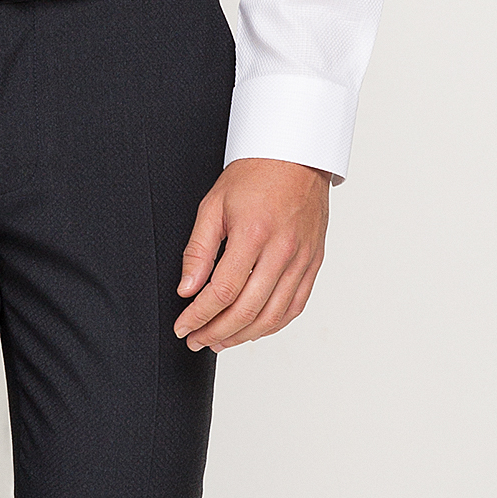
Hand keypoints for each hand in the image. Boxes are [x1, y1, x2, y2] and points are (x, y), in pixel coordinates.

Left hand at [174, 158, 330, 351]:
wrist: (296, 155)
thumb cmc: (254, 175)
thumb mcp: (213, 205)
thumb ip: (198, 250)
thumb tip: (187, 289)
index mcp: (253, 234)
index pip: (221, 291)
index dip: (198, 316)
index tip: (182, 326)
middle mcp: (282, 250)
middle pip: (247, 310)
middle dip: (216, 332)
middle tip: (195, 340)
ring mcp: (302, 259)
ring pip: (273, 315)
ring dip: (243, 336)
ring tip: (219, 342)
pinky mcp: (314, 262)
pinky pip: (295, 305)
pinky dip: (273, 325)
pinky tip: (252, 330)